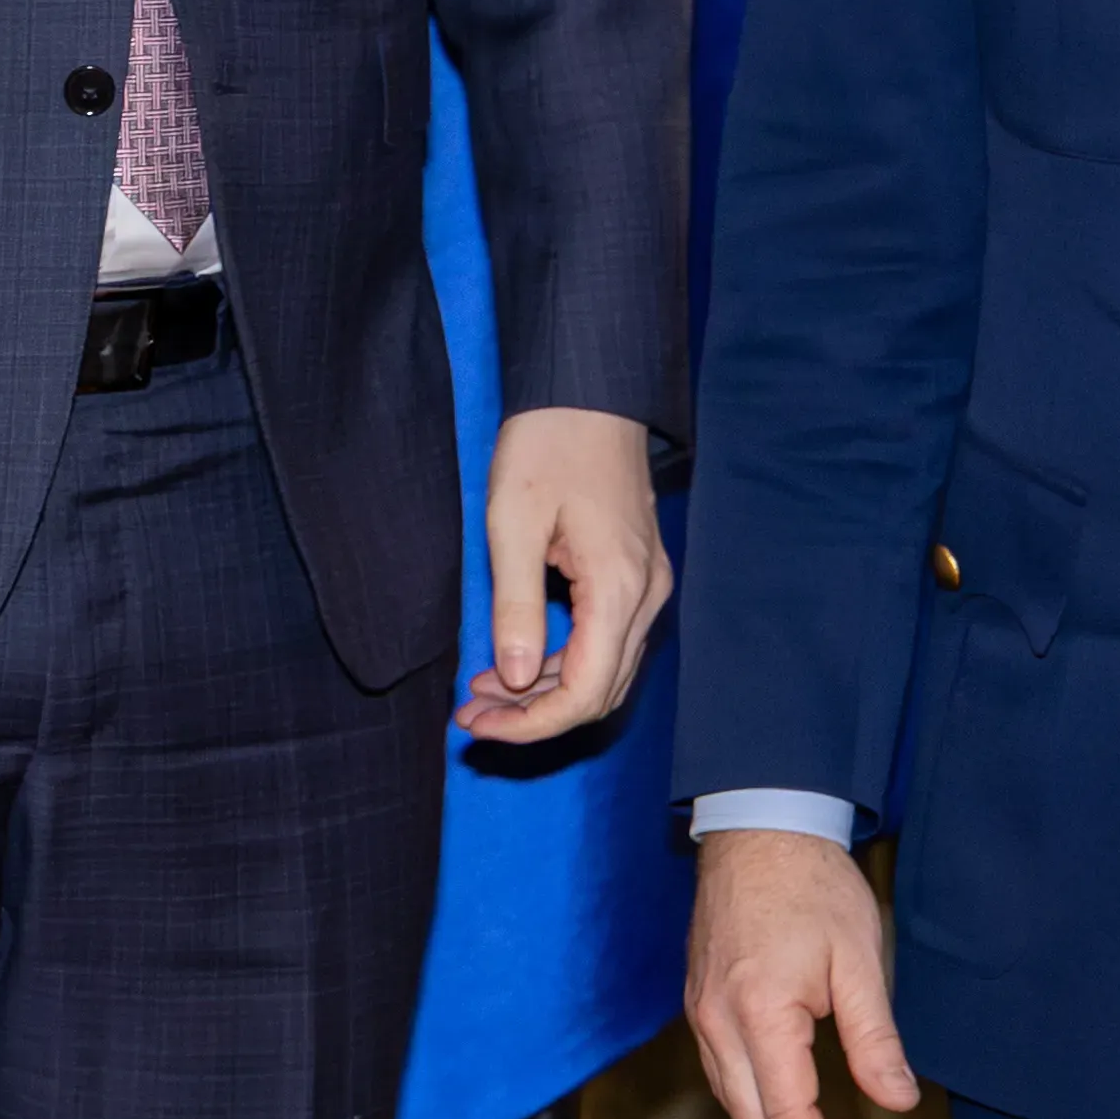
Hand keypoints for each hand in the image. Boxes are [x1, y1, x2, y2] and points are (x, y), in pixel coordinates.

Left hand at [459, 406, 671, 742]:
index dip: (530, 724)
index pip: (584, 693)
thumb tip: (513, 678)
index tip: (477, 725)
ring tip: (482, 693)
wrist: (590, 393)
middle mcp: (646, 595)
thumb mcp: (513, 522)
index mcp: (618, 586)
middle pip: (599, 692)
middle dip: (533, 715)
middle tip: (470, 714)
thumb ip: (515, 605)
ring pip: (604, 671)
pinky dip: (562, 662)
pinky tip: (515, 660)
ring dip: (544, 692)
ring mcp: (648, 585)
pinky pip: (607, 641)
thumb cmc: (549, 445)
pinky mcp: (638, 575)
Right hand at [685, 827, 918, 1118]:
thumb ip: (875, 1039)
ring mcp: (701, 1011)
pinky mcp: (700, 998)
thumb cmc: (812, 886)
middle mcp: (717, 1022)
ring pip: (733, 1098)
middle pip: (752, 1118)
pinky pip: (723, 1069)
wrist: (758, 826)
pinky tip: (794, 1096)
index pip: (787, 1114)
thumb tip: (898, 1101)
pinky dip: (758, 1098)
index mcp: (759, 1015)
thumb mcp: (858, 961)